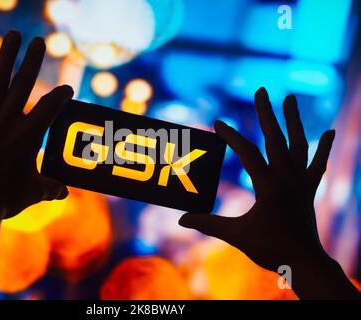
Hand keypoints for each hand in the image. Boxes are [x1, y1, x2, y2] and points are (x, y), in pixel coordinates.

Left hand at [0, 30, 72, 218]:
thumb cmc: (6, 199)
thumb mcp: (34, 192)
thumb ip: (51, 187)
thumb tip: (63, 192)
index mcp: (30, 135)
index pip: (51, 106)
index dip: (61, 94)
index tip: (67, 89)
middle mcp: (8, 121)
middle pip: (24, 83)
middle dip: (33, 60)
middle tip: (39, 42)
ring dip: (7, 56)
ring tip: (14, 35)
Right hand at [180, 87, 334, 272]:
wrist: (303, 262)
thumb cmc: (269, 248)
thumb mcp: (235, 235)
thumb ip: (207, 223)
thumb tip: (180, 220)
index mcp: (268, 186)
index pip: (247, 152)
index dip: (231, 135)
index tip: (217, 123)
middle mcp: (287, 178)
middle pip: (276, 138)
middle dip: (267, 113)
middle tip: (261, 91)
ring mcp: (300, 182)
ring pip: (298, 144)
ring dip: (293, 121)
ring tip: (290, 99)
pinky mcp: (308, 189)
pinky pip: (317, 164)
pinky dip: (323, 148)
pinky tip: (329, 131)